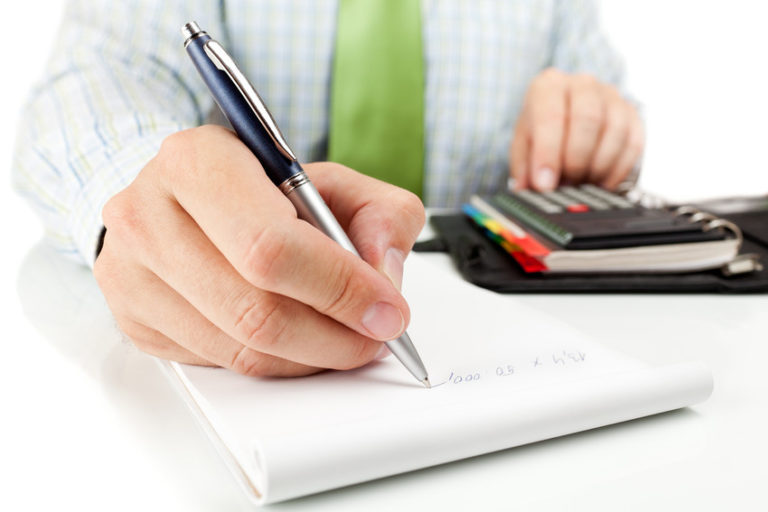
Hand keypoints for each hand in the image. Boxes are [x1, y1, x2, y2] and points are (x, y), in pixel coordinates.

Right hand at [94, 125, 424, 376]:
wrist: (182, 199)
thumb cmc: (256, 189)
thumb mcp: (330, 181)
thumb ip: (379, 213)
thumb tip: (383, 273)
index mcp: (198, 161)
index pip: (270, 245)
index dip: (339, 286)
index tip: (387, 308)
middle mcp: (150, 215)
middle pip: (255, 310)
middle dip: (334, 335)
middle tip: (375, 335)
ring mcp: (132, 273)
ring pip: (242, 349)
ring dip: (312, 357)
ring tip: (346, 338)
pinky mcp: (135, 320)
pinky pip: (222, 364)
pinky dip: (278, 364)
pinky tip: (300, 340)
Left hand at [510, 68, 644, 191]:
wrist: (566, 119)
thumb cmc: (542, 133)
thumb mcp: (523, 147)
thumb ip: (525, 168)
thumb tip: (534, 189)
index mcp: (549, 86)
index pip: (551, 115)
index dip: (548, 153)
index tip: (545, 183)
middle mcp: (582, 84)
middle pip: (587, 119)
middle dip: (576, 160)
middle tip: (566, 184)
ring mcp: (611, 96)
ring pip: (615, 131)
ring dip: (598, 166)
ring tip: (582, 183)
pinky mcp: (632, 115)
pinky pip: (633, 144)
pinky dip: (617, 170)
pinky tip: (602, 182)